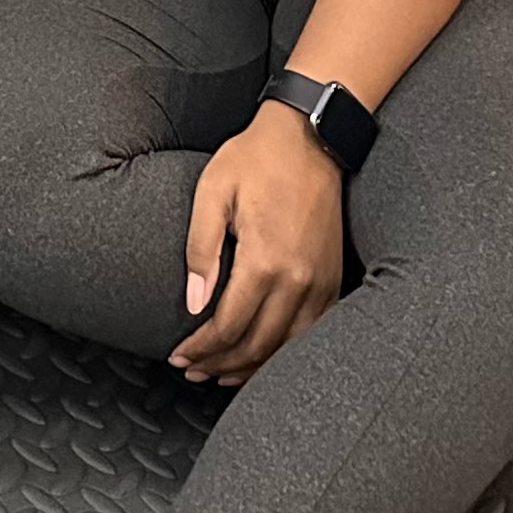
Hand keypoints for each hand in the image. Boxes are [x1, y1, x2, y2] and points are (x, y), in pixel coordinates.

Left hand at [171, 101, 346, 386]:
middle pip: (257, 345)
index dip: (201, 347)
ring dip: (252, 367)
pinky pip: (310, 334)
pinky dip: (284, 353)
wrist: (309, 137)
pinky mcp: (333, 280)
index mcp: (265, 260)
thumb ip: (201, 248)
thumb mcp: (214, 191)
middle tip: (192, 371)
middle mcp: (298, 281)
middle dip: (220, 364)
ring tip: (220, 374)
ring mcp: (321, 284)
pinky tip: (264, 358)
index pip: (228, 324)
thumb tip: (193, 303)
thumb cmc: (255, 159)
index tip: (179, 356)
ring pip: (286, 348)